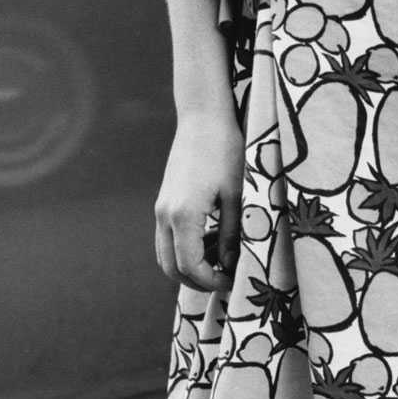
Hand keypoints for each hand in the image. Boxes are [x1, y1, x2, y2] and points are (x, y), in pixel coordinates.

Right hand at [153, 110, 245, 290]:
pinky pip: (168, 237)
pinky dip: (185, 248)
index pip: (190, 266)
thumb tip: (230, 265)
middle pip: (172, 267)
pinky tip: (212, 240)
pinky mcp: (164, 201)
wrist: (204, 117)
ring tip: (221, 259)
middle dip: (197, 280)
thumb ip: (231, 233)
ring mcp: (161, 208)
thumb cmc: (226, 151)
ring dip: (189, 265)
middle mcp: (165, 215)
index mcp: (183, 215)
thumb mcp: (236, 194)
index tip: (232, 281)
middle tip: (225, 279)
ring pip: (166, 254)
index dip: (211, 281)